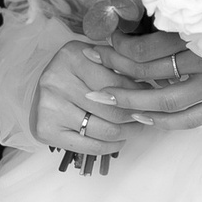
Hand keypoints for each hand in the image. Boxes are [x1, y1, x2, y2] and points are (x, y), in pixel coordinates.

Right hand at [32, 33, 201, 165]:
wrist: (39, 91)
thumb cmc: (77, 74)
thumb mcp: (97, 59)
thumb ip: (124, 65)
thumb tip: (162, 82)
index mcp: (72, 55)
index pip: (119, 82)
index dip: (141, 93)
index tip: (155, 100)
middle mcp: (55, 78)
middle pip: (113, 108)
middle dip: (136, 115)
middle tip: (148, 117)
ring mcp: (48, 106)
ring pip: (105, 129)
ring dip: (127, 132)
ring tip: (135, 128)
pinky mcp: (44, 130)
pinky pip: (90, 146)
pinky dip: (110, 145)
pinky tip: (118, 138)